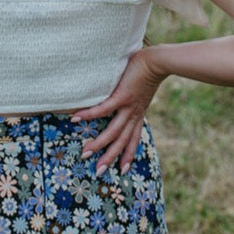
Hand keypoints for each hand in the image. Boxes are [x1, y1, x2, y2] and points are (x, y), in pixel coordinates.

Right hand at [71, 47, 165, 174]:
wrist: (158, 62)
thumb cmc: (149, 70)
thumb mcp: (143, 90)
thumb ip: (134, 96)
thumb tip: (127, 94)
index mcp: (138, 114)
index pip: (133, 139)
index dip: (128, 155)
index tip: (123, 170)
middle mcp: (133, 114)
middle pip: (121, 141)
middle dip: (110, 157)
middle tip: (98, 171)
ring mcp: (127, 107)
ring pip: (113, 131)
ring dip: (99, 144)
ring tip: (86, 152)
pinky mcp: (121, 96)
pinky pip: (102, 109)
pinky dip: (89, 115)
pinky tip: (76, 118)